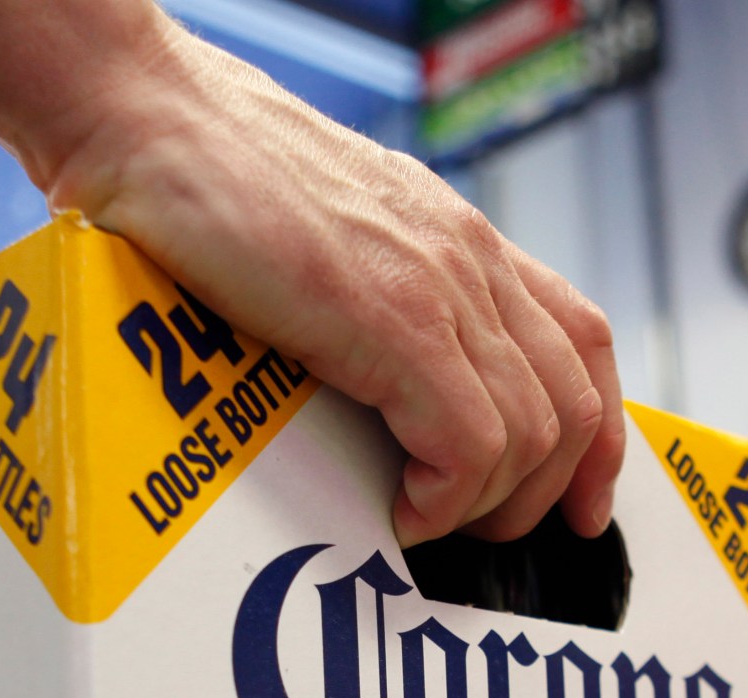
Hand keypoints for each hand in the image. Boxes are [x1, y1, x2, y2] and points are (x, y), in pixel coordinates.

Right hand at [42, 25, 626, 545]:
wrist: (150, 114)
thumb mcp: (328, 234)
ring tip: (425, 522)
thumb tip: (381, 382)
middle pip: (572, 403)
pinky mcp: (392, 322)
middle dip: (540, 494)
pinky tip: (398, 511)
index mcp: (459, 237)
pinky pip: (470, 444)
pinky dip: (444, 501)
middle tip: (478, 534)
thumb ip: (374, 289)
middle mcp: (467, 257)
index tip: (579, 505)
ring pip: (531, 434)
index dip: (597, 438)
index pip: (584, 341)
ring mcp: (437, 287)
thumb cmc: (205, 173)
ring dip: (485, 505)